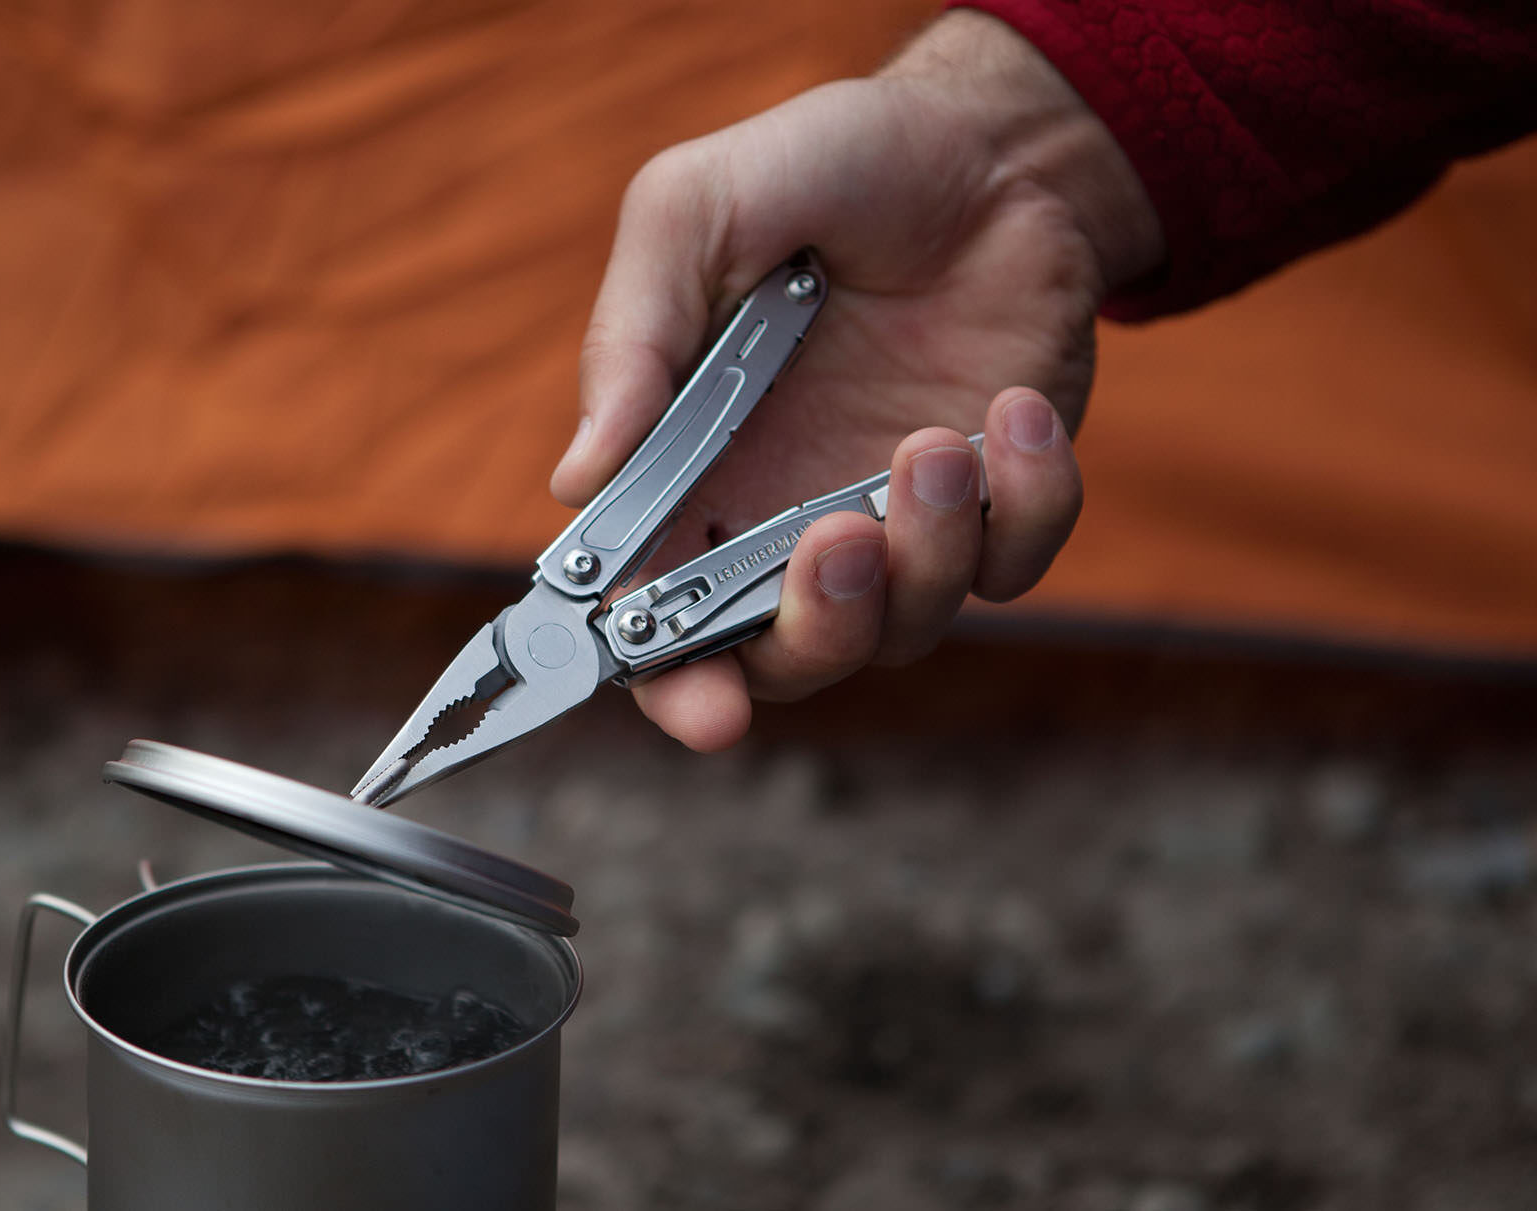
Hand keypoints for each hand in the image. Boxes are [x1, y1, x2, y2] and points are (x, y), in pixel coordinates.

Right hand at [551, 11, 1163, 750]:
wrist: (982, 142)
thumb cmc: (819, 169)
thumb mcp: (694, 210)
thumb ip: (631, 341)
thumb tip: (576, 482)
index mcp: (689, 472)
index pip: (656, 618)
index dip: (669, 683)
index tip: (707, 706)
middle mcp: (781, 518)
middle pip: (783, 659)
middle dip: (814, 627)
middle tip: (836, 537)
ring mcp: (893, 521)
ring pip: (904, 628)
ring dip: (925, 551)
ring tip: (937, 438)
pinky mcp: (997, 504)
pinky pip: (1014, 565)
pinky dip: (1025, 507)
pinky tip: (1013, 412)